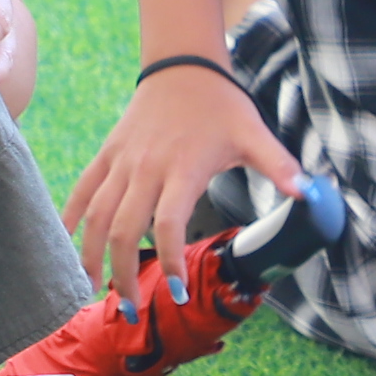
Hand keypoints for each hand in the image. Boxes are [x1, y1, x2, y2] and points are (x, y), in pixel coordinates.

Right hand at [65, 62, 303, 290]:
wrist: (182, 65)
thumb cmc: (221, 104)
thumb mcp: (254, 133)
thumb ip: (280, 165)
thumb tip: (310, 194)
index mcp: (183, 168)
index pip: (169, 224)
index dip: (170, 261)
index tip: (177, 293)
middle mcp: (146, 168)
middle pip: (124, 230)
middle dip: (124, 274)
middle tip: (132, 309)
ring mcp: (122, 162)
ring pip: (97, 216)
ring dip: (92, 256)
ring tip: (94, 289)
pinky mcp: (107, 154)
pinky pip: (83, 190)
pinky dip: (70, 218)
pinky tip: (64, 245)